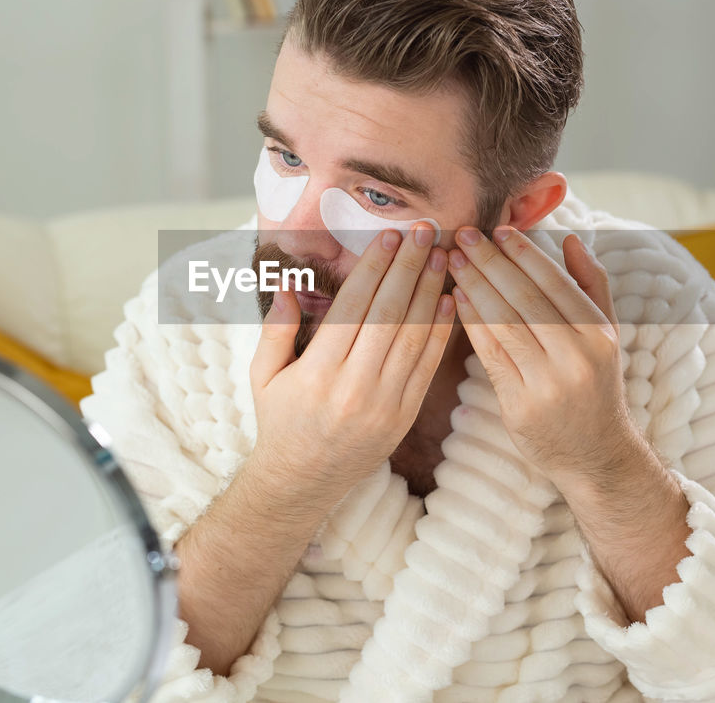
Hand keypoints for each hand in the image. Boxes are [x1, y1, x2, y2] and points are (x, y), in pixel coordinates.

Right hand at [249, 223, 455, 508]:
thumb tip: (288, 284)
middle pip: (389, 314)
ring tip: (442, 257)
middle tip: (425, 232)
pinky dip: (442, 332)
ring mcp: (384, 403)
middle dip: (409, 268)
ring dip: (431, 292)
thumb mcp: (264, 375)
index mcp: (319, 372)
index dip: (374, 268)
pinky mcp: (404, 416)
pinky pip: (427, 366)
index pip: (354, 307)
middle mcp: (354, 386)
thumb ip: (276, 328)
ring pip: (414, 336)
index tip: (389, 237)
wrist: (303, 482)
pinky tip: (450, 301)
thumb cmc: (280, 421)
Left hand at [447, 226, 634, 490]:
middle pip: (526, 299)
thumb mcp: (607, 334)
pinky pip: (490, 355)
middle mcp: (577, 357)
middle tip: (464, 235)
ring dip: (474, 288)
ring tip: (452, 261)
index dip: (524, 254)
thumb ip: (592, 285)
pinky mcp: (521, 406)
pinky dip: (472, 324)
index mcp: (599, 334)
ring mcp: (548, 384)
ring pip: (504, 324)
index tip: (498, 229)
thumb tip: (571, 239)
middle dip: (491, 263)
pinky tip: (455, 299)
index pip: (555, 284)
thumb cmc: (597, 384)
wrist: (597, 455)